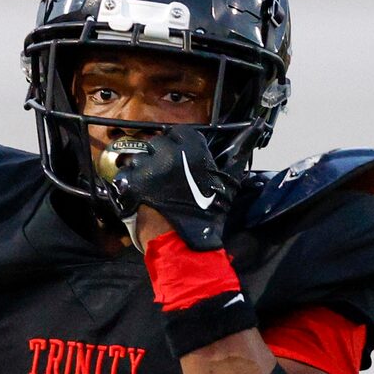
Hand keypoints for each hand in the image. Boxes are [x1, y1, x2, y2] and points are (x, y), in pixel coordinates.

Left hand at [99, 126, 233, 252]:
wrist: (183, 241)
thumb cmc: (206, 215)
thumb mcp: (224, 182)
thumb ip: (231, 158)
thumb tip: (249, 134)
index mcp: (193, 149)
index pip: (179, 132)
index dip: (175, 143)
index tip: (175, 154)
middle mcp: (170, 153)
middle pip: (156, 144)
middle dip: (157, 156)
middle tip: (161, 174)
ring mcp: (149, 167)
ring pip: (138, 158)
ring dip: (142, 169)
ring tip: (148, 186)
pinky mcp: (132, 182)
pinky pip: (125, 175)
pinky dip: (129, 184)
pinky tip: (136, 193)